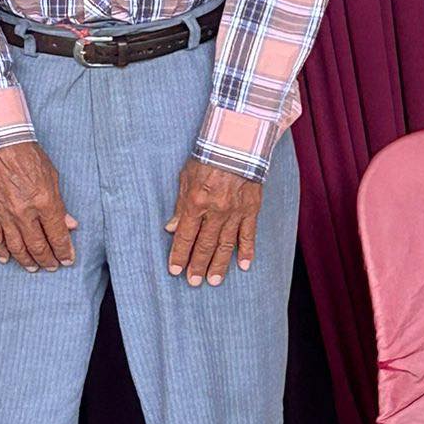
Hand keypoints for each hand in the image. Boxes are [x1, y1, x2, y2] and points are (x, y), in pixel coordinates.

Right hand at [0, 142, 76, 271]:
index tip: (68, 259)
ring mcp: (5, 214)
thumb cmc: (28, 157)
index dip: (64, 251)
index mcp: (44, 202)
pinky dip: (0, 251)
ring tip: (34, 267)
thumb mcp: (52, 177)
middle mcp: (25, 212)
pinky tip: (6, 259)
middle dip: (48, 260)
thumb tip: (70, 225)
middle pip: (38, 246)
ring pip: (17, 248)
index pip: (57, 235)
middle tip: (53, 266)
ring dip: (27, 261)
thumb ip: (60, 204)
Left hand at [165, 158, 261, 286]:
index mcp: (196, 202)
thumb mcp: (186, 177)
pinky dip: (246, 251)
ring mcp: (236, 212)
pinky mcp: (251, 209)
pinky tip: (244, 266)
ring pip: (225, 245)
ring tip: (213, 281)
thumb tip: (172, 228)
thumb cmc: (208, 156)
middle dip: (197, 265)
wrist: (238, 142)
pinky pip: (248, 234)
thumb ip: (180, 205)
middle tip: (193, 282)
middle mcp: (216, 210)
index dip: (179, 254)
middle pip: (204, 245)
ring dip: (218, 265)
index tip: (175, 270)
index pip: (185, 235)